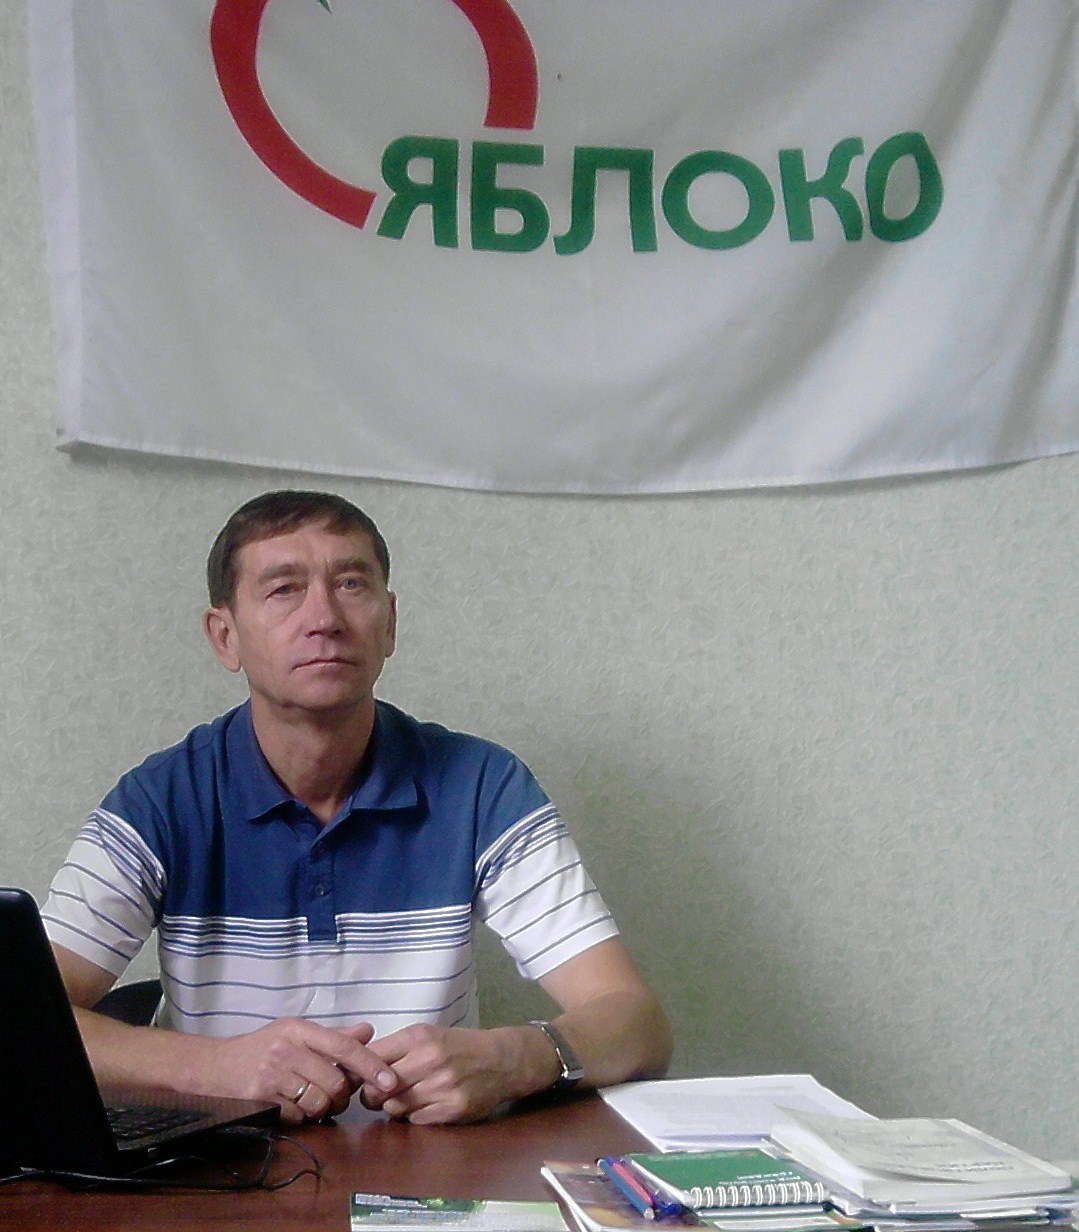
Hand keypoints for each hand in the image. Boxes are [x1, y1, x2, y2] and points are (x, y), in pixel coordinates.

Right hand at [206, 1018, 398, 1123]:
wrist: (214, 1066)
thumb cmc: (262, 1048)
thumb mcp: (296, 1033)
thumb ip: (334, 1036)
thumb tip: (368, 1031)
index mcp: (299, 1029)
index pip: (344, 1045)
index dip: (370, 1064)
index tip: (390, 1081)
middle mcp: (286, 1048)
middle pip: (334, 1080)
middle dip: (342, 1095)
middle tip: (337, 1096)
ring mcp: (272, 1074)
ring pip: (318, 1100)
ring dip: (322, 1107)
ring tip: (314, 1100)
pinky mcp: (260, 1098)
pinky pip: (298, 1116)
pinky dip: (301, 1116)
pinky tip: (292, 1106)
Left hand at [360, 1025, 538, 1124]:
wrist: (502, 1060)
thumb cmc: (458, 1047)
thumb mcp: (427, 1035)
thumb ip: (395, 1049)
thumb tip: (358, 1070)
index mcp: (419, 1037)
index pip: (372, 1057)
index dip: (362, 1071)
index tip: (362, 1078)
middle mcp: (430, 1059)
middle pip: (379, 1088)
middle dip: (374, 1095)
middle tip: (380, 1094)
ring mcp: (442, 1085)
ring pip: (395, 1107)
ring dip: (395, 1107)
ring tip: (407, 1098)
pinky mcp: (453, 1109)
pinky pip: (416, 1121)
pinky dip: (415, 1117)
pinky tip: (426, 1106)